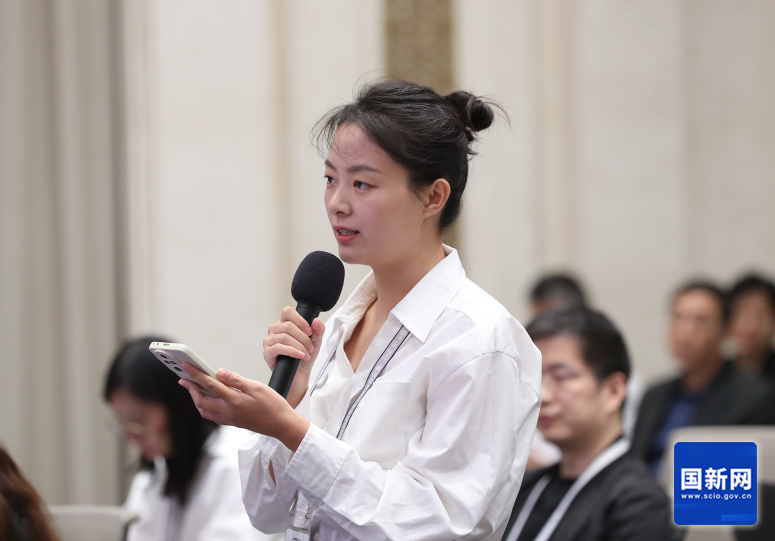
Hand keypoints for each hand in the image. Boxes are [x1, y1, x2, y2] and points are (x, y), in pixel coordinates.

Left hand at [178, 363, 309, 451]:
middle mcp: (228, 412)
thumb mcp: (257, 387)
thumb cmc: (274, 405)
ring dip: (196, 399)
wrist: (282, 426)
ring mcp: (230, 419)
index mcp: (234, 401)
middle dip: (190, 389)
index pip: (210, 385)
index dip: (196, 374)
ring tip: (193, 388)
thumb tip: (220, 373)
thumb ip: (237, 380)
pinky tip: (207, 399)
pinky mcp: (233, 423)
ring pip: (204, 410)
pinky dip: (205, 407)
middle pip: (201, 401)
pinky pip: (212, 416)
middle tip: (183, 378)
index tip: (186, 366)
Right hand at [264, 306, 325, 407]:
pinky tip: (300, 356)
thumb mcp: (316, 341)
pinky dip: (292, 351)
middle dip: (303, 337)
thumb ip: (318, 330)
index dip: (300, 320)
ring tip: (306, 353)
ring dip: (299, 346)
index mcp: (284, 323)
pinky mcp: (267, 353)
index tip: (309, 331)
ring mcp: (269, 341)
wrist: (300, 374)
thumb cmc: (305, 356)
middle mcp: (275, 330)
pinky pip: (279, 348)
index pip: (287, 312)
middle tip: (310, 346)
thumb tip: (316, 320)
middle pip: (288, 325)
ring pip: (284, 337)